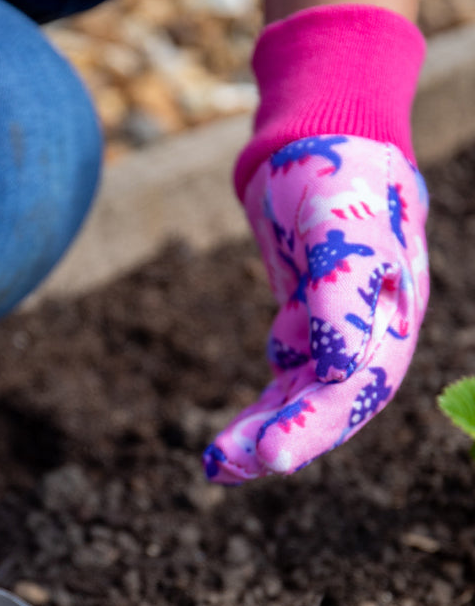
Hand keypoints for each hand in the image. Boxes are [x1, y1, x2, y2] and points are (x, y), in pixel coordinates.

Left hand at [204, 135, 428, 483]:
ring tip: (215, 464)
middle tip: (223, 466)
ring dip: (262, 432)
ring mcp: (337, 331)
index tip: (270, 455)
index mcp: (390, 314)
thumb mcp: (338, 225)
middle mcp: (369, 331)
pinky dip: (261, 410)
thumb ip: (341, 291)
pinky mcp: (306, 325)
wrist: (321, 139)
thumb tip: (342, 368)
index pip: (356, 386)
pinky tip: (231, 437)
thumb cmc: (337, 174)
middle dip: (280, 439)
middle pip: (328, 404)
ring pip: (301, 399)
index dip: (315, 425)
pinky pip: (286, 381)